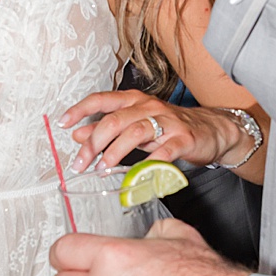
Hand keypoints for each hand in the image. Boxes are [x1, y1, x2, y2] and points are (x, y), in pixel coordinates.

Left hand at [59, 89, 245, 171]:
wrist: (211, 130)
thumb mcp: (134, 124)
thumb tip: (77, 134)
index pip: (101, 99)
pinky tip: (136, 175)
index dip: (80, 110)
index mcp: (133, 101)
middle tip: (80, 163)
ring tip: (102, 168)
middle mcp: (148, 106)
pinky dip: (147, 164)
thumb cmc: (168, 126)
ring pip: (134, 133)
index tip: (63, 123)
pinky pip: (163, 152)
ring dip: (114, 152)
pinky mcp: (183, 139)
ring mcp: (167, 121)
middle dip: (93, 143)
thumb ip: (105, 128)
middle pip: (114, 121)